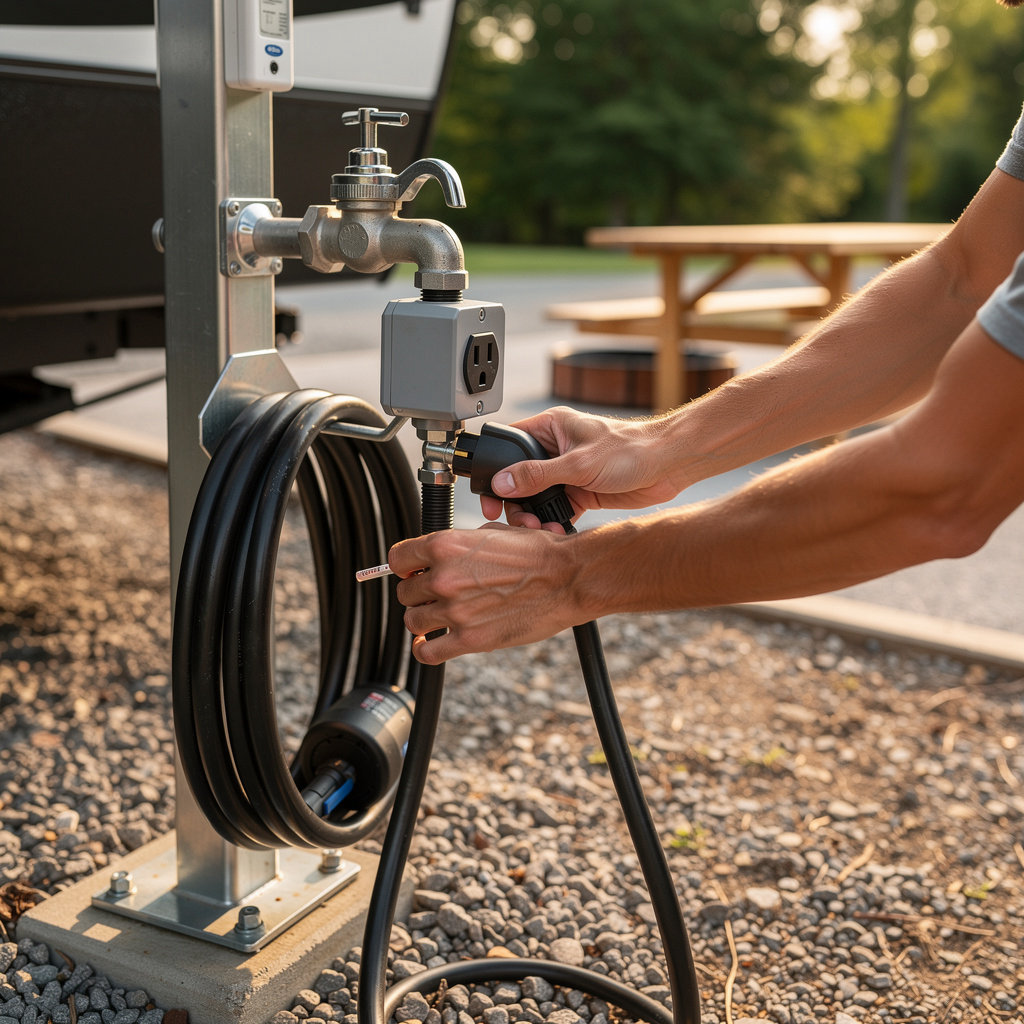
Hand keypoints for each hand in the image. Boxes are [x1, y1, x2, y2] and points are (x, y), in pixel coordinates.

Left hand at [388, 524, 579, 662]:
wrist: (567, 577)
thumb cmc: (537, 553)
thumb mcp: (492, 532)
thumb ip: (459, 546)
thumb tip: (439, 556)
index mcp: (446, 546)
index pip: (398, 559)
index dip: (405, 566)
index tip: (413, 572)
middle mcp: (444, 578)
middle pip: (405, 592)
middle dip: (418, 594)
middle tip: (437, 595)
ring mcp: (455, 610)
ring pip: (413, 621)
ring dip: (424, 620)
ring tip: (441, 617)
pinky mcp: (470, 639)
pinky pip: (428, 652)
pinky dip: (425, 650)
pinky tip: (432, 644)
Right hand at [479, 406, 679, 526]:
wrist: (668, 466)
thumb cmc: (632, 449)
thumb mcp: (579, 463)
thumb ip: (538, 474)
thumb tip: (502, 482)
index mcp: (551, 428)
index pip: (509, 445)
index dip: (495, 469)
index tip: (491, 495)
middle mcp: (556, 449)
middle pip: (519, 477)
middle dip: (515, 502)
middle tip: (517, 522)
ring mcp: (567, 472)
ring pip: (536, 498)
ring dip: (534, 516)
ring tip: (539, 530)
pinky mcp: (580, 492)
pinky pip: (556, 510)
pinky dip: (553, 523)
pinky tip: (556, 532)